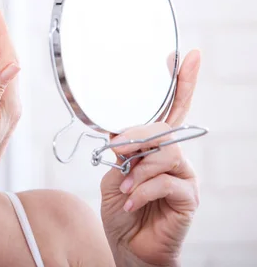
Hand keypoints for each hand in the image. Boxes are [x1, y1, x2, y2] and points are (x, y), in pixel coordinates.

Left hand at [100, 50, 201, 266]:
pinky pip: (166, 182)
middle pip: (165, 128)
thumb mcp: (113, 175)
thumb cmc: (122, 209)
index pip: (172, 109)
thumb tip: (121, 138)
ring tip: (122, 187)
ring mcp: (184, 177)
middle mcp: (176, 157)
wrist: (127, 246)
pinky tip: (130, 202)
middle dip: (137, 136)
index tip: (184, 55)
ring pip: (166, 154)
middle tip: (116, 151)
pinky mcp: (188, 198)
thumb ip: (121, 153)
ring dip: (137, 170)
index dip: (181, 82)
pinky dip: (141, 191)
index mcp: (157, 147)